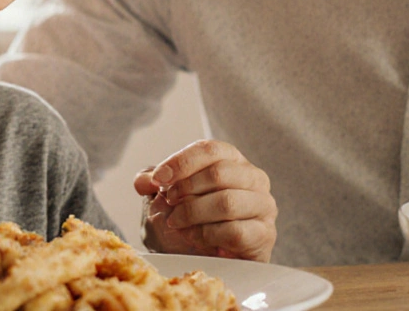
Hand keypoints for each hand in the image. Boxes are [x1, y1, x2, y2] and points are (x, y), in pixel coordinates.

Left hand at [133, 139, 276, 261]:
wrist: (205, 259)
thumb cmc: (190, 220)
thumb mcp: (165, 196)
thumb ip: (153, 182)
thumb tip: (144, 180)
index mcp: (231, 160)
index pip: (210, 150)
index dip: (181, 162)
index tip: (158, 179)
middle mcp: (253, 178)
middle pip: (219, 174)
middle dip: (186, 189)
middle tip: (170, 202)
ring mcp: (263, 206)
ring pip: (227, 202)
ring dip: (193, 213)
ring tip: (177, 222)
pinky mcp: (264, 235)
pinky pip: (234, 231)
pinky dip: (207, 235)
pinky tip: (194, 237)